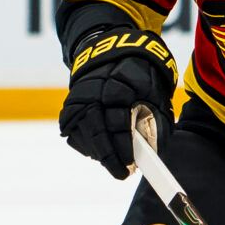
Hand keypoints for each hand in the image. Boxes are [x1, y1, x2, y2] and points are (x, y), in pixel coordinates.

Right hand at [58, 26, 176, 178]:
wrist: (107, 50)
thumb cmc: (138, 73)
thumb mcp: (154, 89)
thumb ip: (156, 119)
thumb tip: (154, 151)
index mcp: (116, 87)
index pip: (118, 124)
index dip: (125, 148)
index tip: (132, 165)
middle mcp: (92, 94)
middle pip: (97, 134)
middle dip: (110, 158)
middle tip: (122, 173)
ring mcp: (77, 102)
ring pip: (85, 138)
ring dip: (100, 154)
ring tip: (115, 161)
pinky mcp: (68, 109)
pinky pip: (76, 136)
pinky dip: (89, 146)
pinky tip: (102, 148)